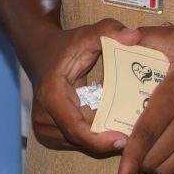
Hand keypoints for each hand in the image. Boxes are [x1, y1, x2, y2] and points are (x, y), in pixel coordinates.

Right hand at [24, 19, 142, 156]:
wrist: (39, 53)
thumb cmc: (65, 45)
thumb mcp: (86, 33)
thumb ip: (109, 30)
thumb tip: (133, 37)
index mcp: (51, 94)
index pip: (75, 127)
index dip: (99, 140)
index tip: (124, 141)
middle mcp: (42, 114)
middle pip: (80, 139)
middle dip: (106, 140)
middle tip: (134, 135)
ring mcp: (42, 126)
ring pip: (78, 143)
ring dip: (99, 139)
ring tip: (121, 128)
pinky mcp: (47, 133)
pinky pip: (74, 141)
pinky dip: (91, 137)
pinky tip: (105, 125)